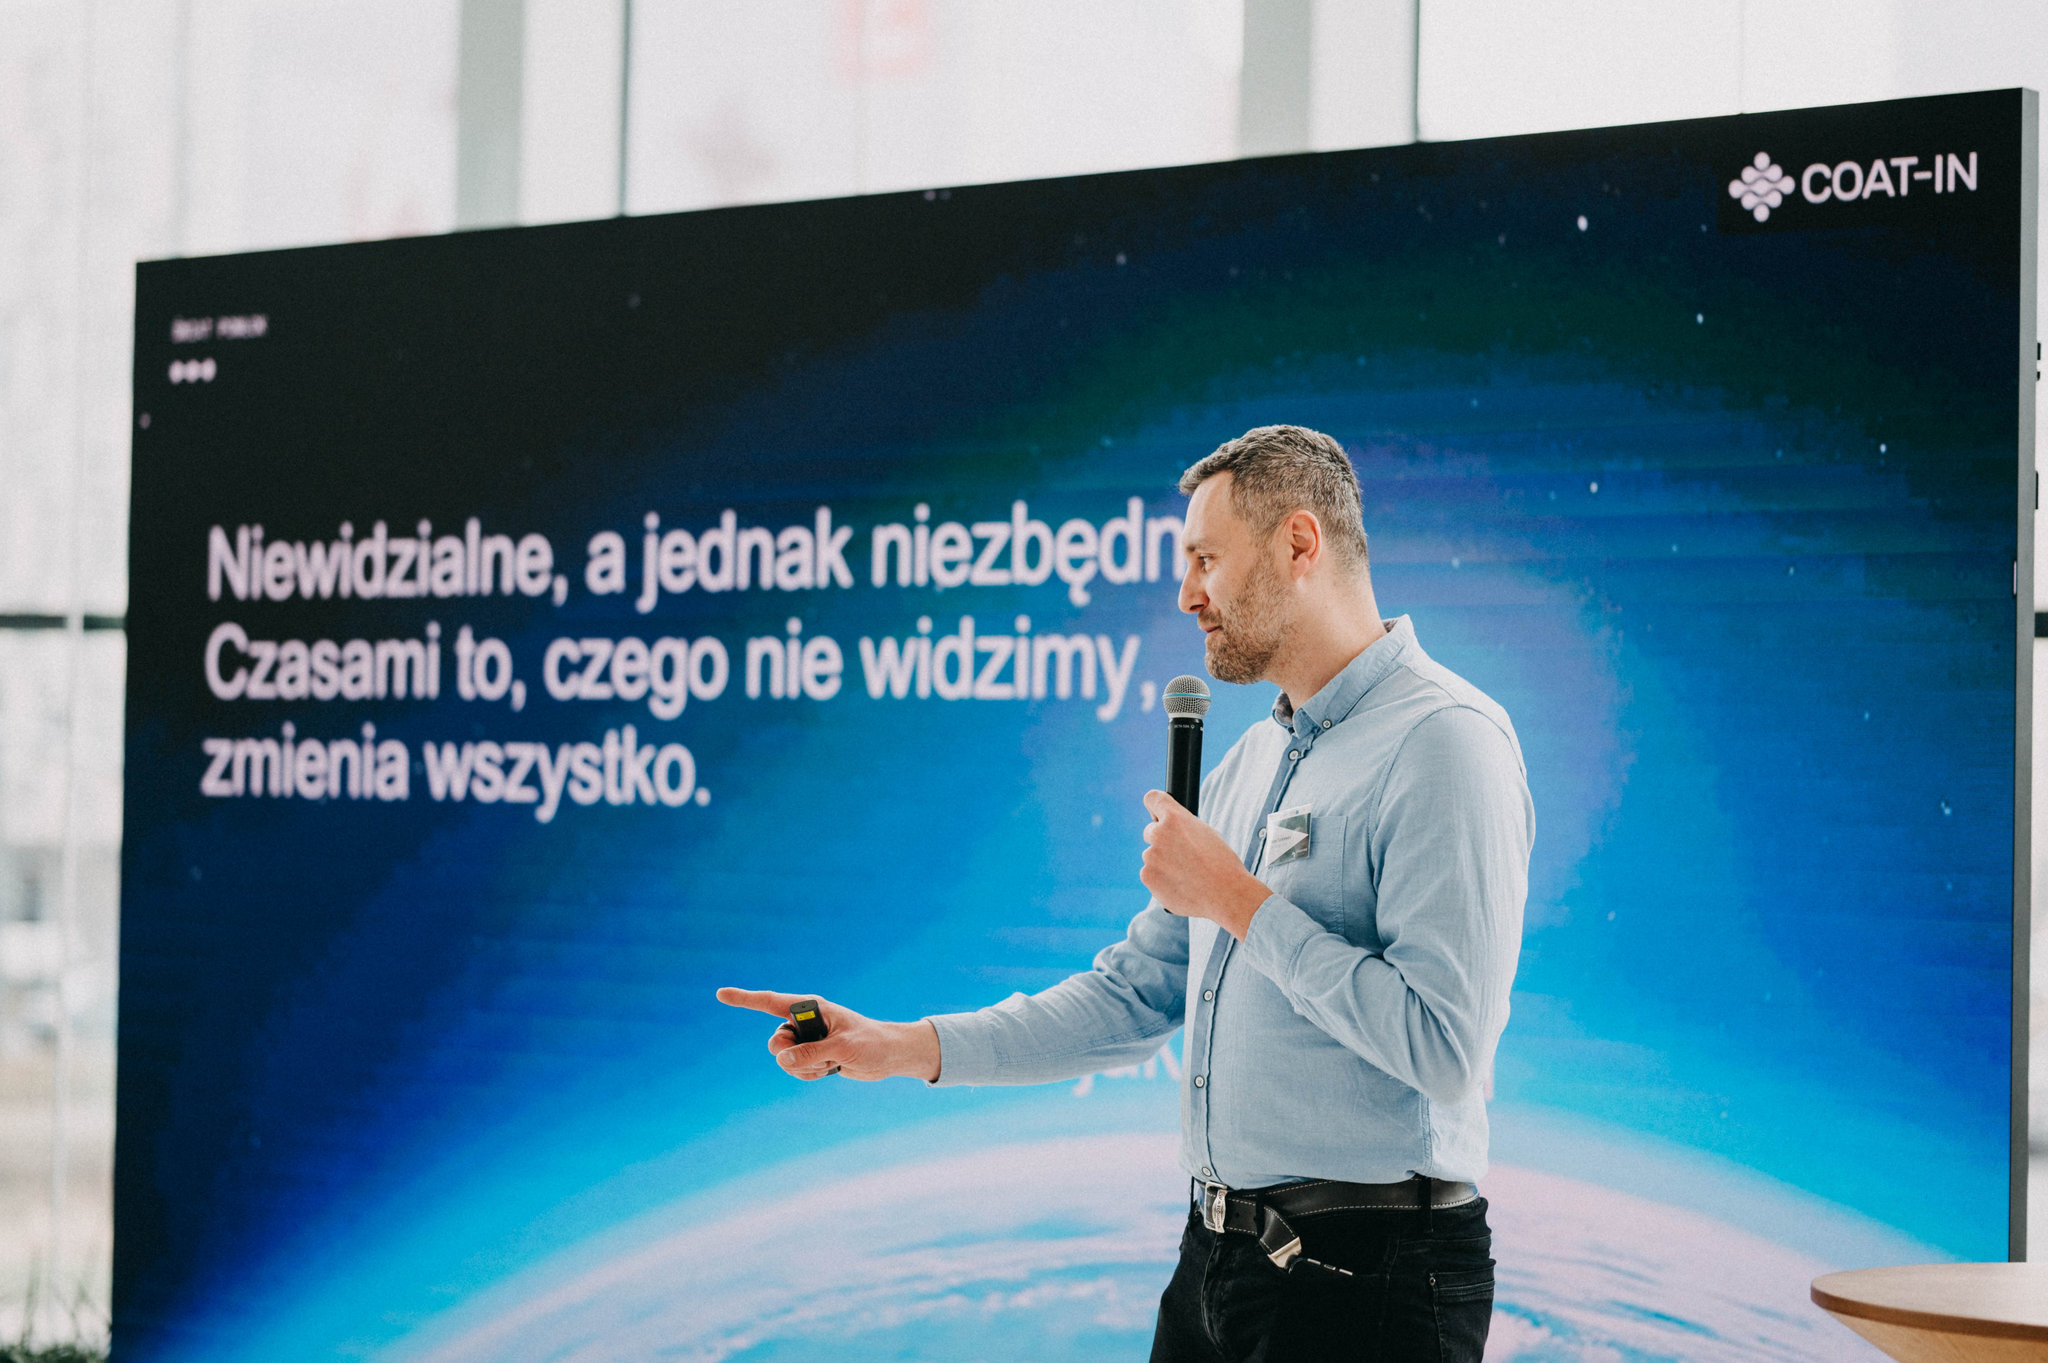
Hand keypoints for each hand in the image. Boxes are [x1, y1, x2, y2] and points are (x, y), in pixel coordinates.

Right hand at [714, 988, 942, 1081]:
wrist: (887, 1056)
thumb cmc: (871, 1042)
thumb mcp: (843, 1048)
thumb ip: (812, 1052)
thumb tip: (782, 1059)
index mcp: (811, 1008)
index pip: (771, 1002)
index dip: (745, 999)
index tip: (721, 994)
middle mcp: (804, 1022)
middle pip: (775, 1042)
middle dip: (793, 1055)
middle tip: (823, 1055)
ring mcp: (806, 1040)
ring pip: (784, 1060)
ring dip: (806, 1068)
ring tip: (833, 1062)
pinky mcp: (811, 1056)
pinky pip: (795, 1070)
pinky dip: (811, 1074)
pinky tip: (831, 1069)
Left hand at [1140, 790, 1271, 940]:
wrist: (1225, 893)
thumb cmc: (1221, 863)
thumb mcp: (1206, 833)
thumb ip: (1182, 827)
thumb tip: (1169, 827)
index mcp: (1174, 817)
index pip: (1152, 798)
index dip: (1155, 807)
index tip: (1157, 815)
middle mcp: (1159, 833)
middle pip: (1150, 831)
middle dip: (1162, 841)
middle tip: (1182, 855)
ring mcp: (1151, 856)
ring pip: (1151, 856)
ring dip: (1162, 863)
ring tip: (1187, 874)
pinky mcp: (1147, 876)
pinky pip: (1150, 875)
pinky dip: (1161, 880)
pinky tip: (1180, 885)